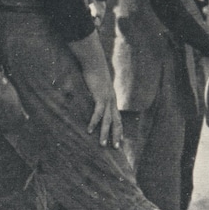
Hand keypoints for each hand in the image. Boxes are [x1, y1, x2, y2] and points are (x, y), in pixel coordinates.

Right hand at [69, 32, 120, 147]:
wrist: (94, 61)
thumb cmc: (93, 70)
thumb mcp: (96, 84)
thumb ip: (95, 91)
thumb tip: (90, 94)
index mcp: (112, 99)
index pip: (117, 117)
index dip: (119, 129)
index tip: (119, 139)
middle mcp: (112, 101)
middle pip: (117, 122)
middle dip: (116, 135)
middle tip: (116, 148)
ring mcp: (107, 99)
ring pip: (108, 121)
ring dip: (105, 134)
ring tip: (102, 145)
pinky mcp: (100, 97)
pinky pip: (98, 113)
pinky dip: (94, 123)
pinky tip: (89, 131)